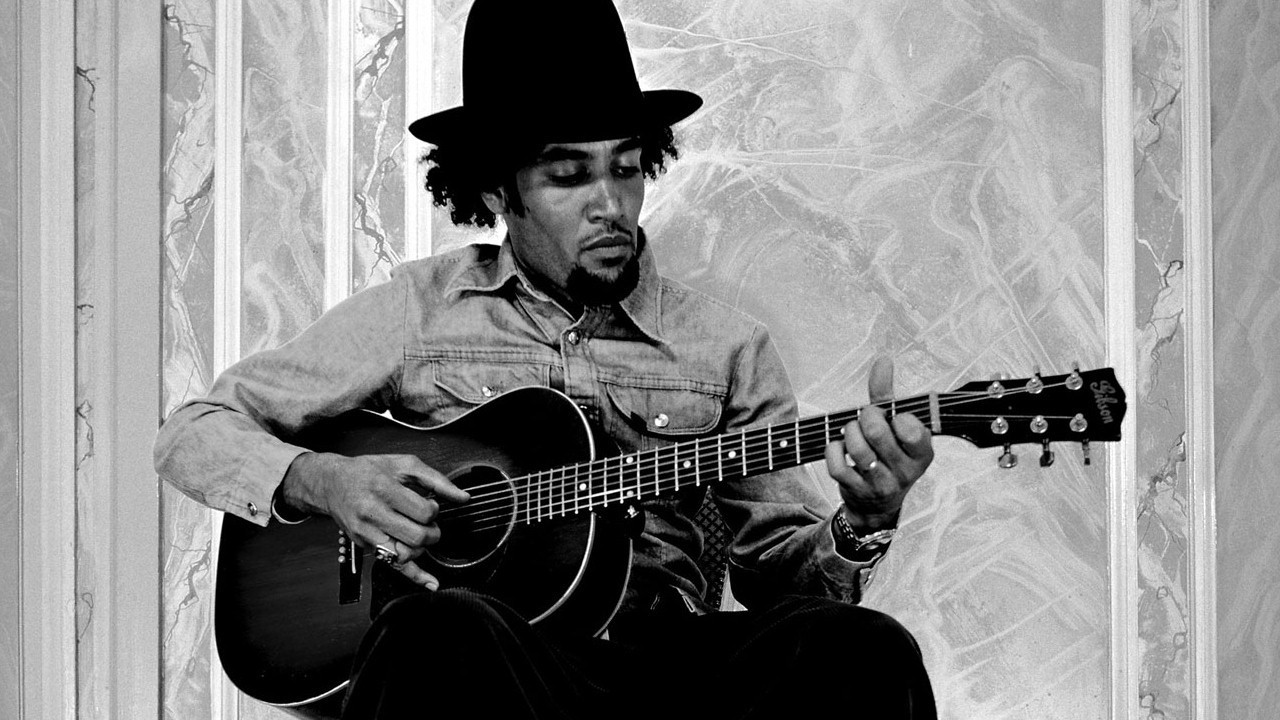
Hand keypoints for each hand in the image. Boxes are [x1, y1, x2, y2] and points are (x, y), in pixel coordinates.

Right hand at [278, 452, 469, 588]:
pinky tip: (431, 583)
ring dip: (421, 547)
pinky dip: (415, 576)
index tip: (430, 506)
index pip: (422, 511)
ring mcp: (366, 532)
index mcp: (384, 489)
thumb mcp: (403, 464)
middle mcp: (372, 513)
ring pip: (405, 553)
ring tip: (420, 535)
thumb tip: (463, 498)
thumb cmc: (368, 471)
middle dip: (432, 532)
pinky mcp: (364, 545)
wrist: (331, 483)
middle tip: (429, 524)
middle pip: (416, 536)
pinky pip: (392, 564)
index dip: (434, 511)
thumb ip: (436, 479)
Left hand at [824, 357, 933, 532]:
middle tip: (866, 419)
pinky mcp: (857, 492)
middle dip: (866, 417)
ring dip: (848, 432)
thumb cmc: (887, 453)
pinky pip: (837, 465)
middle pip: (877, 431)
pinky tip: (838, 447)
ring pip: (856, 448)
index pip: (911, 428)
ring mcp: (881, 484)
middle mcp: (906, 471)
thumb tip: (883, 359)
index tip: (894, 418)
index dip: (896, 416)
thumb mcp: (894, 426)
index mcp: (923, 452)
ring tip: (851, 432)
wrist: (876, 502)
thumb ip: (886, 394)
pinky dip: (832, 450)